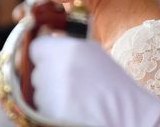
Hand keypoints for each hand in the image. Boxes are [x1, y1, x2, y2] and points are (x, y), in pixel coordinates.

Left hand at [29, 36, 159, 126]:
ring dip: (49, 92)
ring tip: (74, 97)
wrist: (123, 115)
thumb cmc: (114, 85)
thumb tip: (48, 44)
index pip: (36, 47)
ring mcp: (49, 93)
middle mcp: (54, 69)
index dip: (44, 53)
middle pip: (36, 69)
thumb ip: (69, 46)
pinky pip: (41, 107)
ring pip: (38, 90)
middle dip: (48, 74)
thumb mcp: (94, 54)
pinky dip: (51, 108)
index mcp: (68, 49)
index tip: (51, 58)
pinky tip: (71, 108)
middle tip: (69, 81)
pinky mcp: (47, 113)